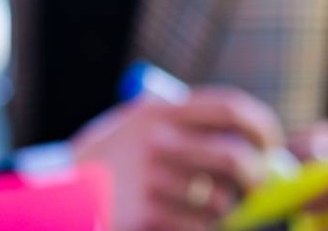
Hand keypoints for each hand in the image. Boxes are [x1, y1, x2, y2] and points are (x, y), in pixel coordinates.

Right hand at [71, 87, 284, 230]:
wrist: (59, 195)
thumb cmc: (109, 162)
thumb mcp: (135, 125)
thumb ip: (186, 125)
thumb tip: (259, 147)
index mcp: (158, 112)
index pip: (230, 108)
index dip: (261, 126)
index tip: (268, 142)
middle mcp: (158, 142)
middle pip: (237, 158)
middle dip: (257, 176)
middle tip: (254, 184)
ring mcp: (153, 181)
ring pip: (221, 201)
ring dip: (219, 209)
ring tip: (194, 205)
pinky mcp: (149, 216)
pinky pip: (200, 227)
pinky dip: (196, 228)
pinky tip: (172, 220)